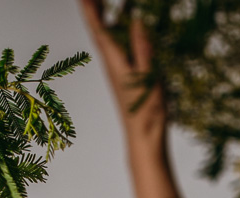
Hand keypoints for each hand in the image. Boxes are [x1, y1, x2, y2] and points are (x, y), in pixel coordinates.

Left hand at [79, 0, 176, 197]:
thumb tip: (136, 21)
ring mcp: (119, 72)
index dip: (90, 9)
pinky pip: (120, 49)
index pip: (99, 29)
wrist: (144, 141)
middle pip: (101, 30)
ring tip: (110, 3)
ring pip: (110, 38)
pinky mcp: (126, 78)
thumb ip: (142, 48)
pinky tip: (129, 27)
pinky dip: (121, 33)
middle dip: (97, 9)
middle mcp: (112, 65)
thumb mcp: (148, 78)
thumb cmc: (147, 114)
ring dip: (109, 18)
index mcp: (115, 62)